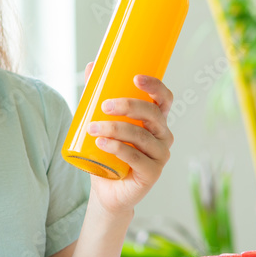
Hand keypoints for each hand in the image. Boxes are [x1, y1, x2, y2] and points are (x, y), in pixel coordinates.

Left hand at [82, 62, 174, 213]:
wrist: (107, 190)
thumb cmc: (108, 154)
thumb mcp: (102, 122)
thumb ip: (97, 97)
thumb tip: (91, 66)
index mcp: (156, 120)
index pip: (164, 99)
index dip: (155, 86)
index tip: (135, 78)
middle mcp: (163, 136)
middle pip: (152, 114)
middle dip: (128, 106)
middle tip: (104, 106)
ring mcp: (160, 155)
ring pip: (141, 136)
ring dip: (115, 129)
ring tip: (93, 128)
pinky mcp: (152, 173)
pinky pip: (136, 157)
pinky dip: (117, 148)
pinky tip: (102, 144)